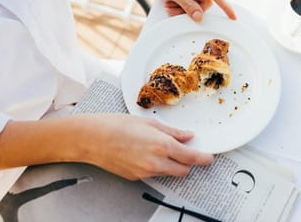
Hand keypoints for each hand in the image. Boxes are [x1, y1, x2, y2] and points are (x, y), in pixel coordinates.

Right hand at [81, 114, 212, 179]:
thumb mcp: (148, 122)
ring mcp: (146, 172)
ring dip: (173, 165)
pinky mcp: (136, 177)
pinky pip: (154, 174)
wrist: (91, 139)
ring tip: (161, 149)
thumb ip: (172, 131)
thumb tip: (187, 136)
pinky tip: (146, 153)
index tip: (208, 157)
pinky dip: (157, 167)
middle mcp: (156, 162)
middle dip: (188, 162)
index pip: (191, 157)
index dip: (203, 158)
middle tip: (186, 151)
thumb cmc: (116, 125)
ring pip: (170, 174)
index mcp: (162, 145)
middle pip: (184, 170)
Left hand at [140, 0, 236, 21]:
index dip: (226, 8)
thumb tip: (199, 17)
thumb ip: (187, 5)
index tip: (233, 17)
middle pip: (204, 0)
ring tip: (169, 7)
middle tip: (174, 13)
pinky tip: (170, 2)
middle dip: (191, 9)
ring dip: (184, 6)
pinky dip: (182, 0)